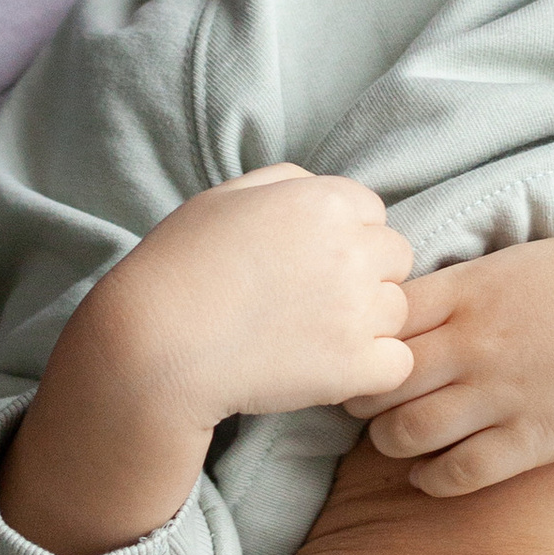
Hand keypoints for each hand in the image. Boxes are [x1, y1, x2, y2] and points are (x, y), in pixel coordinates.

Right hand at [0, 168, 412, 554]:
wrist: (155, 344)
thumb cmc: (179, 267)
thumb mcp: (225, 198)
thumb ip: (285, 183)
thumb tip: (320, 189)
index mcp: (325, 201)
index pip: (373, 212)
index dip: (344, 238)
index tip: (307, 263)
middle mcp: (353, 249)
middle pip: (395, 259)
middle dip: (364, 277)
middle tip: (311, 302)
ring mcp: (359, 309)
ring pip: (398, 311)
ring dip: (367, 325)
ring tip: (310, 337)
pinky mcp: (357, 365)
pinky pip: (397, 364)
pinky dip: (371, 371)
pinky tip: (329, 370)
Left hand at [347, 238, 553, 496]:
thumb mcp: (520, 261)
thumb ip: (461, 285)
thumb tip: (407, 306)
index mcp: (470, 290)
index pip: (380, 319)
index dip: (362, 339)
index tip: (365, 348)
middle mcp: (475, 344)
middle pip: (380, 381)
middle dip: (362, 395)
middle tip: (366, 400)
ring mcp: (501, 396)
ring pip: (404, 433)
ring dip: (389, 440)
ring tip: (397, 435)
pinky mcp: (531, 442)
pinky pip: (456, 474)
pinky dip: (429, 479)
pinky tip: (429, 472)